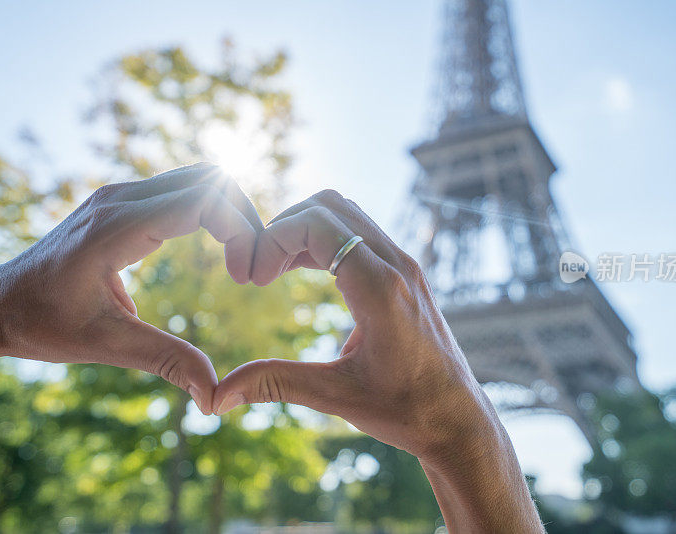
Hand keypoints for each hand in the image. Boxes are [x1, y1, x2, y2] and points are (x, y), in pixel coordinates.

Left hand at [0, 163, 260, 413]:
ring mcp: (121, 195)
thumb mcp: (106, 345)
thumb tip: (216, 396)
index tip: (246, 275)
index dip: (239, 230)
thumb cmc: (42, 324)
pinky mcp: (124, 202)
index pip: (202, 199)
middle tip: (253, 267)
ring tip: (242, 257)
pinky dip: (213, 211)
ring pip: (201, 178)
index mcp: (115, 229)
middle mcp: (120, 199)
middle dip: (244, 218)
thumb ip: (167, 361)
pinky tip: (220, 247)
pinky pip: (184, 188)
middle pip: (211, 180)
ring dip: (231, 212)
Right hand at [213, 190, 543, 531]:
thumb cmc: (405, 410)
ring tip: (273, 270)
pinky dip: (326, 240)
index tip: (251, 277)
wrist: (459, 419)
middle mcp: (397, 265)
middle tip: (257, 270)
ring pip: (347, 214)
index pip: (317, 224)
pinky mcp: (407, 274)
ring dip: (304, 230)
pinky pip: (361, 233)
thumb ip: (276, 384)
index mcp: (380, 288)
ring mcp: (406, 265)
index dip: (273, 239)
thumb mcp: (335, 396)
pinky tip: (302, 271)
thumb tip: (217, 397)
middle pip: (330, 205)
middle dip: (284, 227)